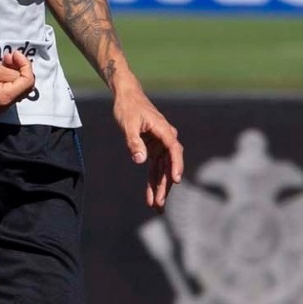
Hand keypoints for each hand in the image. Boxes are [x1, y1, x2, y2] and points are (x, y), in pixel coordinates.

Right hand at [0, 48, 36, 113]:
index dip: (26, 66)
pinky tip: (0, 70)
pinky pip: (6, 92)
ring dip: (14, 74)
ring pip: (16, 90)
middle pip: (23, 88)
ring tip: (5, 60)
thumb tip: (24, 74)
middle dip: (21, 70)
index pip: (27, 83)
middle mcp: (1, 108)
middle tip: (10, 56)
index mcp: (3, 99)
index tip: (15, 54)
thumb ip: (13, 73)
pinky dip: (7, 80)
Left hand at [113, 84, 183, 209]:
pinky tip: (150, 197)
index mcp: (164, 130)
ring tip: (157, 206)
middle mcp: (166, 139)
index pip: (174, 150)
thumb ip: (134, 142)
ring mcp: (160, 146)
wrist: (127, 96)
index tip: (176, 180)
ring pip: (163, 170)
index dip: (175, 166)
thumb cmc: (128, 108)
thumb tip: (140, 160)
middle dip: (165, 185)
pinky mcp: (153, 149)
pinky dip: (152, 182)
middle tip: (160, 203)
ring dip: (160, 188)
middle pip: (169, 165)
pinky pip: (155, 169)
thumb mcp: (128, 124)